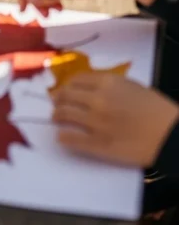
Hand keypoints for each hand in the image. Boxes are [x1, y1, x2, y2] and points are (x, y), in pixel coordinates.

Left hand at [53, 74, 178, 167]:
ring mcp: (96, 122)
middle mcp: (97, 99)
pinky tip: (61, 137)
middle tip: (55, 102)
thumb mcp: (131, 86)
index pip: (77, 80)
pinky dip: (63, 137)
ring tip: (55, 117)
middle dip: (59, 99)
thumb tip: (92, 88)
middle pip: (67, 96)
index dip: (68, 84)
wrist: (168, 133)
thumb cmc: (155, 108)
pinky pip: (73, 140)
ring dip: (57, 115)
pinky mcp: (99, 144)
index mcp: (107, 83)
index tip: (65, 88)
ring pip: (66, 115)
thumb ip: (109, 85)